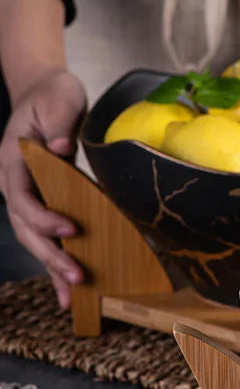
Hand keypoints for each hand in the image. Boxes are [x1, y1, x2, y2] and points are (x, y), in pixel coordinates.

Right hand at [0, 67, 85, 307]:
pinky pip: (47, 238)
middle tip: (77, 276)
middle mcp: (14, 184)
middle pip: (26, 228)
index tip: (71, 228)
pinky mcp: (43, 203)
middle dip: (51, 255)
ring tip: (73, 297)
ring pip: (34, 240)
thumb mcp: (59, 100)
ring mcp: (26, 196)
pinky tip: (69, 289)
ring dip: (53, 268)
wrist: (44, 91)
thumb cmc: (52, 95)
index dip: (44, 216)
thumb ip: (59, 124)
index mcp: (12, 161)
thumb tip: (59, 149)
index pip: (23, 197)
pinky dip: (56, 263)